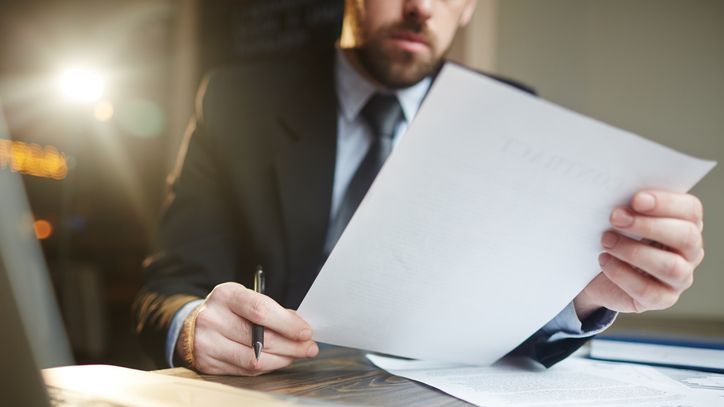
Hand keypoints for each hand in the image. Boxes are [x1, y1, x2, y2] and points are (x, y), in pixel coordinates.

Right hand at [177, 282, 318, 375]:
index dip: (287, 323)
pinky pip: (245, 370)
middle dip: (291, 345)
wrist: (191, 324)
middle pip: (259, 338)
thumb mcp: (245, 298)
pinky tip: (276, 360)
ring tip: (295, 355)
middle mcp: (213, 319)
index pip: (260, 310)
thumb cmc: (227, 309)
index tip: (306, 332)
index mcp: (226, 295)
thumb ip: (271, 311)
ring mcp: (208, 343)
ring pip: (254, 359)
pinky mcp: (208, 364)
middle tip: (309, 348)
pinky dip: (266, 366)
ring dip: (281, 359)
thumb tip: (300, 326)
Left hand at [574, 190, 704, 318]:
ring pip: (671, 267)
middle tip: (615, 217)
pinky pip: (649, 290)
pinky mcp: (662, 299)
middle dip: (648, 225)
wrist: (598, 274)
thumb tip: (617, 195)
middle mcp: (690, 251)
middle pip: (686, 237)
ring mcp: (680, 278)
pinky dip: (622, 274)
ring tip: (606, 241)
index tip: (636, 199)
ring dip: (634, 251)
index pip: (691, 210)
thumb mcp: (622, 219)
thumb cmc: (616, 237)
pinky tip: (604, 261)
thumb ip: (629, 206)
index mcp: (686, 223)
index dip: (666, 203)